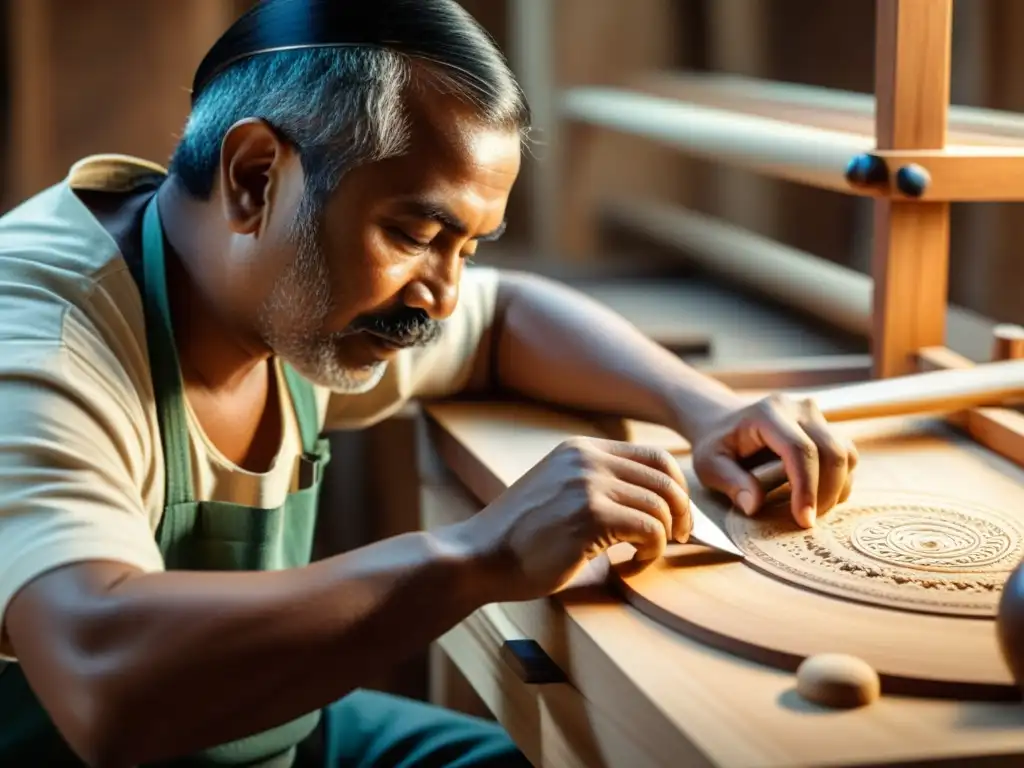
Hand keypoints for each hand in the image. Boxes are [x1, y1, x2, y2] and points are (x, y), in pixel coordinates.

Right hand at [460, 437, 691, 600]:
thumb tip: (654, 503)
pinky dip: (651, 552)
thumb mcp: (559, 491)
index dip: (676, 488)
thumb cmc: (519, 538)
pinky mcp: (590, 515)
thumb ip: (597, 486)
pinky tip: (632, 563)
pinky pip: (649, 530)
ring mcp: (587, 484)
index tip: (677, 517)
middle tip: (680, 539)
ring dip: (664, 537)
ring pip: (660, 506)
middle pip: (665, 478)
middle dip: (682, 513)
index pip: (654, 457)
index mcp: (580, 449)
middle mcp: (586, 459)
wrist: (478, 557)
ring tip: (643, 555)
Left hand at [690, 394, 857, 527]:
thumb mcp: (709, 464)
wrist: (723, 422)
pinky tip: (818, 498)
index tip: (803, 520)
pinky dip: (840, 481)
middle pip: (831, 452)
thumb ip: (731, 482)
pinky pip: (846, 455)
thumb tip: (755, 505)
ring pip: (845, 453)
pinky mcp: (825, 427)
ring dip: (836, 488)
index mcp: (768, 413)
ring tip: (812, 511)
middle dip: (826, 493)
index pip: (800, 450)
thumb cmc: (716, 445)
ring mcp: (815, 415)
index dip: (806, 488)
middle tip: (808, 522)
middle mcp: (797, 408)